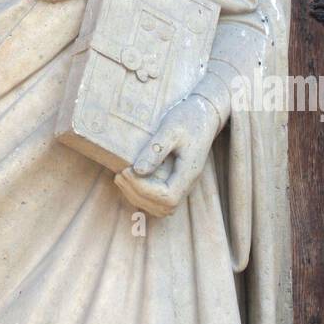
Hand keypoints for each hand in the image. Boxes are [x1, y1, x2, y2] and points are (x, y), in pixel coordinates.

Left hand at [114, 94, 219, 218]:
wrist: (204, 114)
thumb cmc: (188, 118)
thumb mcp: (171, 129)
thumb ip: (156, 149)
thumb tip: (138, 170)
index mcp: (189, 172)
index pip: (167, 197)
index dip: (144, 190)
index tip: (127, 171)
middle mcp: (187, 183)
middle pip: (163, 207)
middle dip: (137, 194)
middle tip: (120, 174)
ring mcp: (182, 184)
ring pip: (161, 208)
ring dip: (138, 197)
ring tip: (122, 177)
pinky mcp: (176, 181)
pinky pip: (160, 200)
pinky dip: (143, 196)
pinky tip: (130, 180)